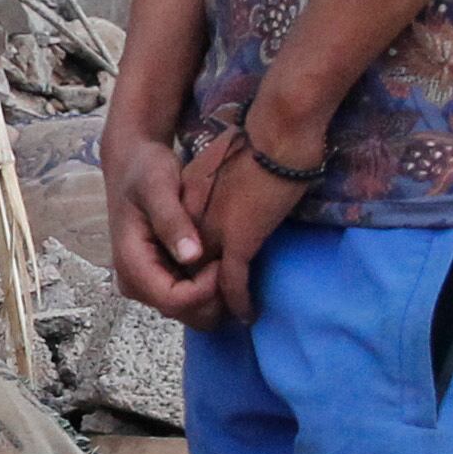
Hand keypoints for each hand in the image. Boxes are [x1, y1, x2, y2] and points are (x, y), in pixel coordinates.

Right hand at [104, 119, 219, 322]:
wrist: (133, 164)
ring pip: (190, 311)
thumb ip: (172, 221)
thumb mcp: (158, 187)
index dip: (206, 289)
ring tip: (225, 258)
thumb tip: (191, 256)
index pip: (174, 301)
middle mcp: (135, 283)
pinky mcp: (158, 279)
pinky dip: (210, 287)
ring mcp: (146, 284)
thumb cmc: (144, 171)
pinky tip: (219, 261)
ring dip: (214, 293)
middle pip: (184, 314)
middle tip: (229, 259)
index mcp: (131, 264)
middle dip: (214, 296)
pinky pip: (190, 299)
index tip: (222, 259)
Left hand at [184, 117, 317, 329]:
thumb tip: (223, 211)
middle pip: (185, 271)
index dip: (189, 270)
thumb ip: (214, 196)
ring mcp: (211, 234)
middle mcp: (191, 223)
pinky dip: (239, 302)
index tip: (205, 281)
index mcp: (184, 204)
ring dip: (217, 304)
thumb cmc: (256, 145)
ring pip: (206, 284)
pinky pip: (233, 284)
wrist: (275, 135)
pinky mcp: (237, 241)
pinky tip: (247, 314)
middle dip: (198, 296)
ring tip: (228, 318)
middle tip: (214, 311)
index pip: (177, 248)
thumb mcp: (220, 171)